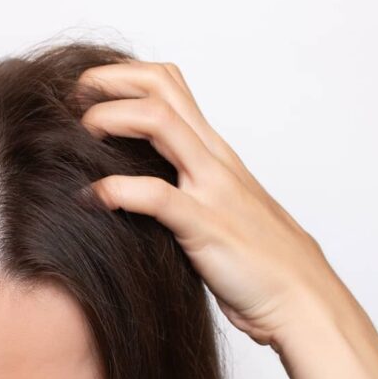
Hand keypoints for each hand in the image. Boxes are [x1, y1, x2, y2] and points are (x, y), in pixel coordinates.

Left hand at [77, 60, 349, 347]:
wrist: (303, 301)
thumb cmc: (259, 260)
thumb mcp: (218, 206)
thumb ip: (185, 185)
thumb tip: (134, 184)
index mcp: (213, 151)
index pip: (170, 84)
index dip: (123, 77)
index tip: (86, 93)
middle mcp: (213, 158)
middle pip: (162, 85)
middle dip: (110, 80)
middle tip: (74, 97)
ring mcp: (212, 188)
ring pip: (159, 121)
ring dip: (110, 118)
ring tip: (79, 135)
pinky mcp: (206, 226)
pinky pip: (154, 196)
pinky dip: (115, 191)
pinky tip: (91, 199)